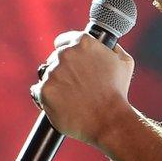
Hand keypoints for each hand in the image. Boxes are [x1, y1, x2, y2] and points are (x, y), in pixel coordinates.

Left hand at [31, 31, 134, 145]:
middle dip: (62, 69)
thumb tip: (105, 44)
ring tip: (71, 97)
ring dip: (55, 84)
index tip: (71, 61)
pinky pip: (37, 91)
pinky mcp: (44, 91)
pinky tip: (60, 103)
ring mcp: (53, 72)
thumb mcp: (124, 62)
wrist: (108, 119)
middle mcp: (66, 54)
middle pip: (54, 58)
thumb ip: (112, 48)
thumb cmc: (118, 92)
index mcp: (84, 42)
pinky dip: (46, 97)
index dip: (67, 50)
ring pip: (46, 75)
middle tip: (75, 84)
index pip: (63, 40)